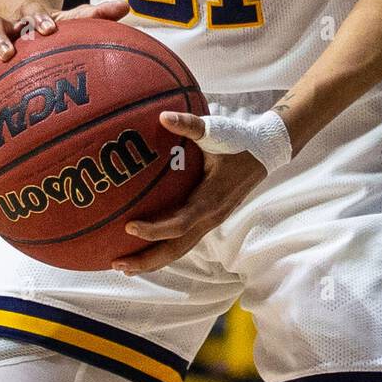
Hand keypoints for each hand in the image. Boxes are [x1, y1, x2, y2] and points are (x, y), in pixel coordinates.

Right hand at [0, 0, 128, 118]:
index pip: (32, 12)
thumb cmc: (53, 27)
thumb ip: (97, 14)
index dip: (39, 19)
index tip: (49, 29)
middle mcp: (5, 28)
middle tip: (8, 54)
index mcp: (28, 15)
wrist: (22, 19)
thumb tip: (125, 6)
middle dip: (0, 39)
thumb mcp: (72, 19)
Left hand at [112, 107, 291, 274]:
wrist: (264, 152)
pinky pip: (183, 239)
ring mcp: (210, 221)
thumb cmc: (238, 141)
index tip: (129, 226)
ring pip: (179, 249)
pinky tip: (143, 244)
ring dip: (153, 259)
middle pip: (175, 249)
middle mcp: (210, 217)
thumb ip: (189, 124)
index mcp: (210, 200)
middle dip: (147, 260)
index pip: (179, 224)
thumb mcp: (215, 131)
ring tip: (125, 265)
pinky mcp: (208, 219)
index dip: (155, 230)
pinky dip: (163, 246)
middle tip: (117, 264)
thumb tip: (162, 116)